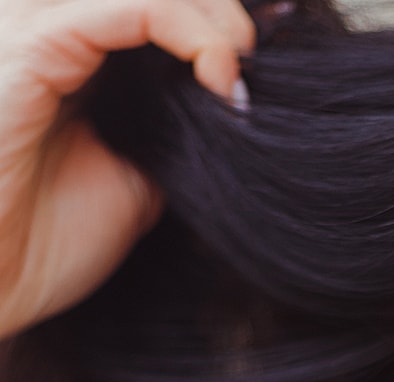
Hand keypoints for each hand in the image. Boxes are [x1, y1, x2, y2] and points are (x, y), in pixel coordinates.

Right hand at [0, 0, 256, 337]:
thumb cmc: (46, 241)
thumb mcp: (137, 182)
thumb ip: (172, 133)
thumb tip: (229, 106)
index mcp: (71, 55)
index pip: (153, 7)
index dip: (214, 21)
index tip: (255, 71)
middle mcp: (50, 29)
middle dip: (216, 7)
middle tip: (253, 57)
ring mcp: (35, 29)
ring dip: (206, 11)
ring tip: (236, 62)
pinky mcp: (32, 45)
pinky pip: (127, 6)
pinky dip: (185, 26)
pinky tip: (216, 68)